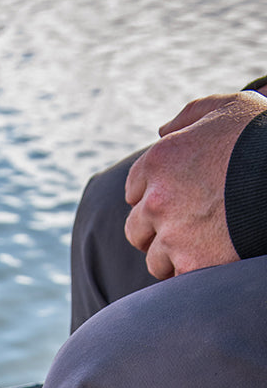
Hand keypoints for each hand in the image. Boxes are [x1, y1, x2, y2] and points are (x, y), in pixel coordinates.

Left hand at [123, 90, 266, 277]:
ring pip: (155, 259)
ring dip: (174, 257)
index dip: (155, 196)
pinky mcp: (192, 265)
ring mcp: (172, 236)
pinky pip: (179, 279)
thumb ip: (190, 117)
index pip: (134, 190)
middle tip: (187, 228)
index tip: (177, 199)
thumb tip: (162, 131)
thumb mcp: (230, 108)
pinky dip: (194, 273)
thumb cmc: (263, 137)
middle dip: (156, 231)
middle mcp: (157, 200)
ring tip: (205, 245)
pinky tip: (215, 261)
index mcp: (158, 160)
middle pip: (137, 229)